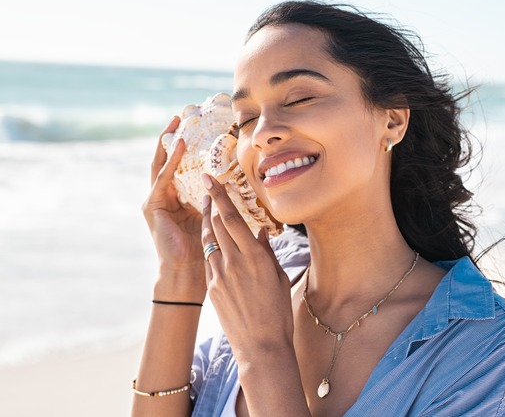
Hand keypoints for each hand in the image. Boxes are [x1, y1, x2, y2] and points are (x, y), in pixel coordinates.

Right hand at [142, 117, 205, 296]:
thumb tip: (236, 190)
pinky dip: (170, 160)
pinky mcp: (152, 205)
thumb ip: (218, 204)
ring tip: (177, 123)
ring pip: (161, 164)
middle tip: (181, 115)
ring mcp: (156, 200)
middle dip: (172, 137)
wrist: (188, 273)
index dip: (187, 147)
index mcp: (180, 199)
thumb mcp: (214, 219)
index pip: (182, 166)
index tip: (198, 127)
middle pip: (167, 160)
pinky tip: (179, 145)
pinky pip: (163, 177)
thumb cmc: (205, 250)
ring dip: (168, 142)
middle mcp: (165, 196)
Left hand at [200, 173, 294, 360]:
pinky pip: (209, 260)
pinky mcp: (212, 288)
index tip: (209, 178)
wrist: (260, 345)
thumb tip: (261, 232)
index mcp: (254, 257)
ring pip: (209, 240)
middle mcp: (233, 262)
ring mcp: (219, 275)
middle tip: (207, 187)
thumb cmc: (277, 311)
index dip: (219, 196)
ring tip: (208, 210)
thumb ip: (267, 252)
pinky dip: (212, 247)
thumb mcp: (278, 277)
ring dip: (208, 223)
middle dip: (211, 204)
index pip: (232, 218)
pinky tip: (216, 243)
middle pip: (217, 224)